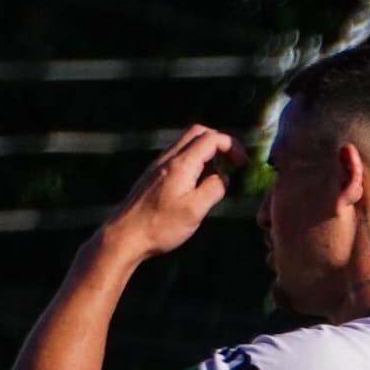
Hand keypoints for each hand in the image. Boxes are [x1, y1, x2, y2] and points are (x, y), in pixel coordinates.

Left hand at [102, 125, 241, 260]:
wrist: (125, 236)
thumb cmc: (160, 226)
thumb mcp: (195, 211)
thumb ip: (214, 189)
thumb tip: (223, 177)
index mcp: (180, 165)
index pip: (210, 139)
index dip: (231, 145)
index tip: (244, 164)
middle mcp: (167, 160)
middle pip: (197, 133)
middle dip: (220, 142)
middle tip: (234, 162)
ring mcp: (158, 166)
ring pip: (187, 144)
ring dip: (208, 152)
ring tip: (220, 176)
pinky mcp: (153, 176)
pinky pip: (178, 157)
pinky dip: (195, 162)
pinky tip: (199, 184)